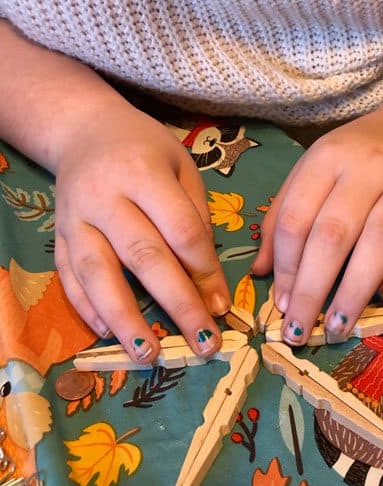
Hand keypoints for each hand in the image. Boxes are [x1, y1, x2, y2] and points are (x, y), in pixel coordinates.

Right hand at [53, 104, 229, 363]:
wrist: (85, 130)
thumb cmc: (146, 149)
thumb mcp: (181, 166)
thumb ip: (195, 216)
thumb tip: (208, 281)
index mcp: (143, 172)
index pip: (180, 229)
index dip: (204, 270)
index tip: (223, 306)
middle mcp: (105, 195)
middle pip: (144, 256)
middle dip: (177, 303)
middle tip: (203, 342)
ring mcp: (75, 218)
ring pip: (99, 273)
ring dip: (126, 317)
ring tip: (149, 355)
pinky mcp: (57, 235)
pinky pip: (67, 276)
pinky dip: (86, 308)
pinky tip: (108, 333)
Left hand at [253, 106, 382, 344]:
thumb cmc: (355, 159)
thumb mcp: (312, 172)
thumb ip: (282, 217)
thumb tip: (261, 273)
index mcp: (327, 158)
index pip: (297, 218)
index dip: (285, 267)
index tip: (281, 305)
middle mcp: (367, 168)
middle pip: (334, 234)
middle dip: (313, 288)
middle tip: (301, 330)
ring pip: (382, 240)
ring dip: (356, 290)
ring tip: (337, 325)